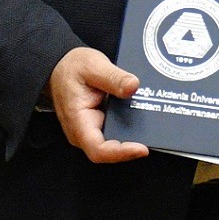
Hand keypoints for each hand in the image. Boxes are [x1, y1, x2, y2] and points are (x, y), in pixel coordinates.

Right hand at [47, 46, 148, 162]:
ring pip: (116, 142)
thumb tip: (133, 86)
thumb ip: (113, 77)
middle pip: (111, 150)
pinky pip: (117, 131)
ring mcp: (92, 130)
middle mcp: (84, 132)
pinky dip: (131, 127)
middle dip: (134, 145)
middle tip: (157, 133)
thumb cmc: (72, 67)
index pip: (98, 150)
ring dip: (135, 136)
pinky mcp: (100, 124)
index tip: (142, 148)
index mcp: (78, 122)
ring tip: (156, 125)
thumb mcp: (93, 66)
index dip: (121, 153)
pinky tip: (146, 117)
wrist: (61, 66)